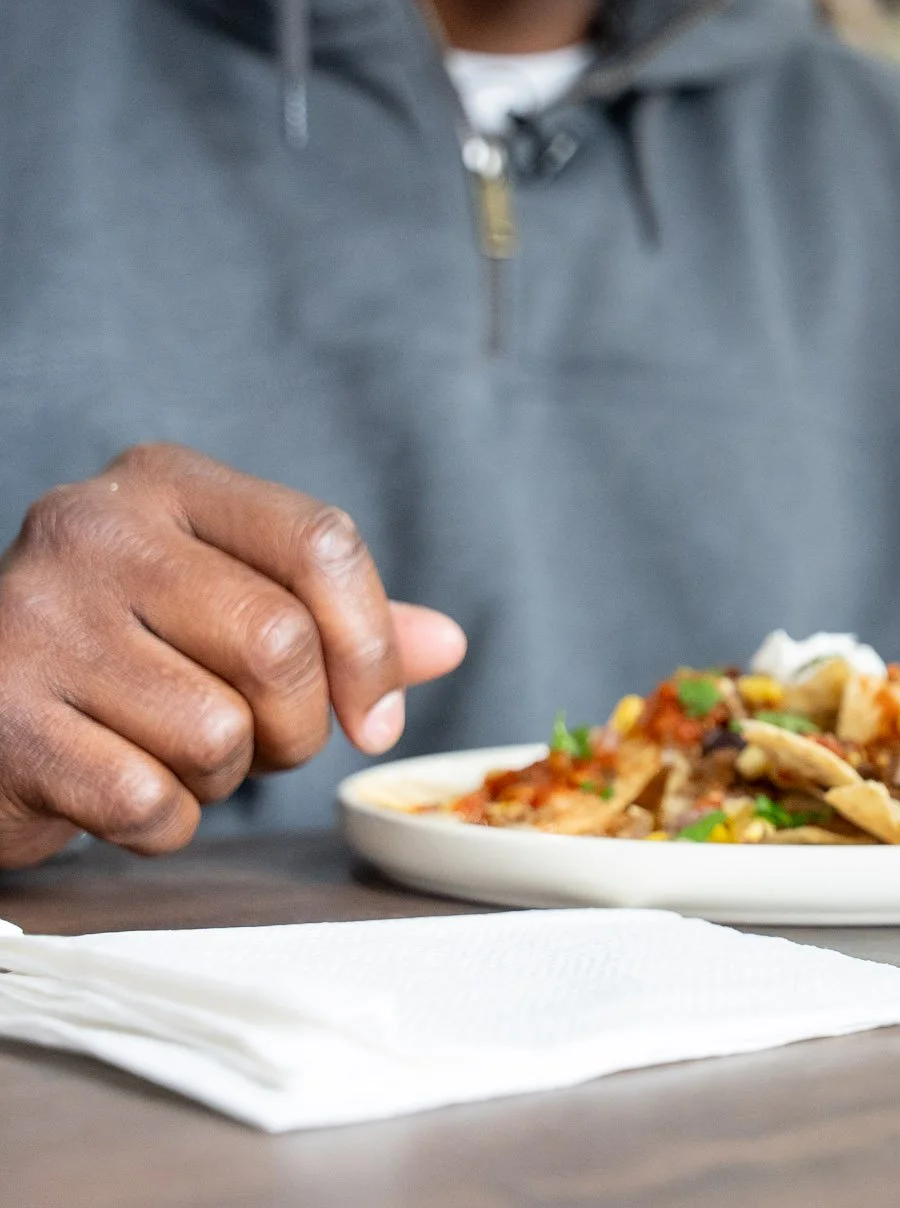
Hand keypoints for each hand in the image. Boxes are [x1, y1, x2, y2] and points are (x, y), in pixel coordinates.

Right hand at [0, 444, 465, 867]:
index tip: (377, 717)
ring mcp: (36, 622)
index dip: (371, 644)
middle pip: (282, 643)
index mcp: (164, 482)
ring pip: (220, 732)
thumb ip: (337, 621)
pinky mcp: (3, 721)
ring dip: (221, 776)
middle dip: (297, 724)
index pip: (321, 541)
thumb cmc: (119, 657)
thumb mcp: (226, 608)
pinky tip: (120, 791)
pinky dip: (163, 823)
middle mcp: (92, 531)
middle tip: (256, 739)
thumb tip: (447, 644)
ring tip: (166, 750)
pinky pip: (151, 802)